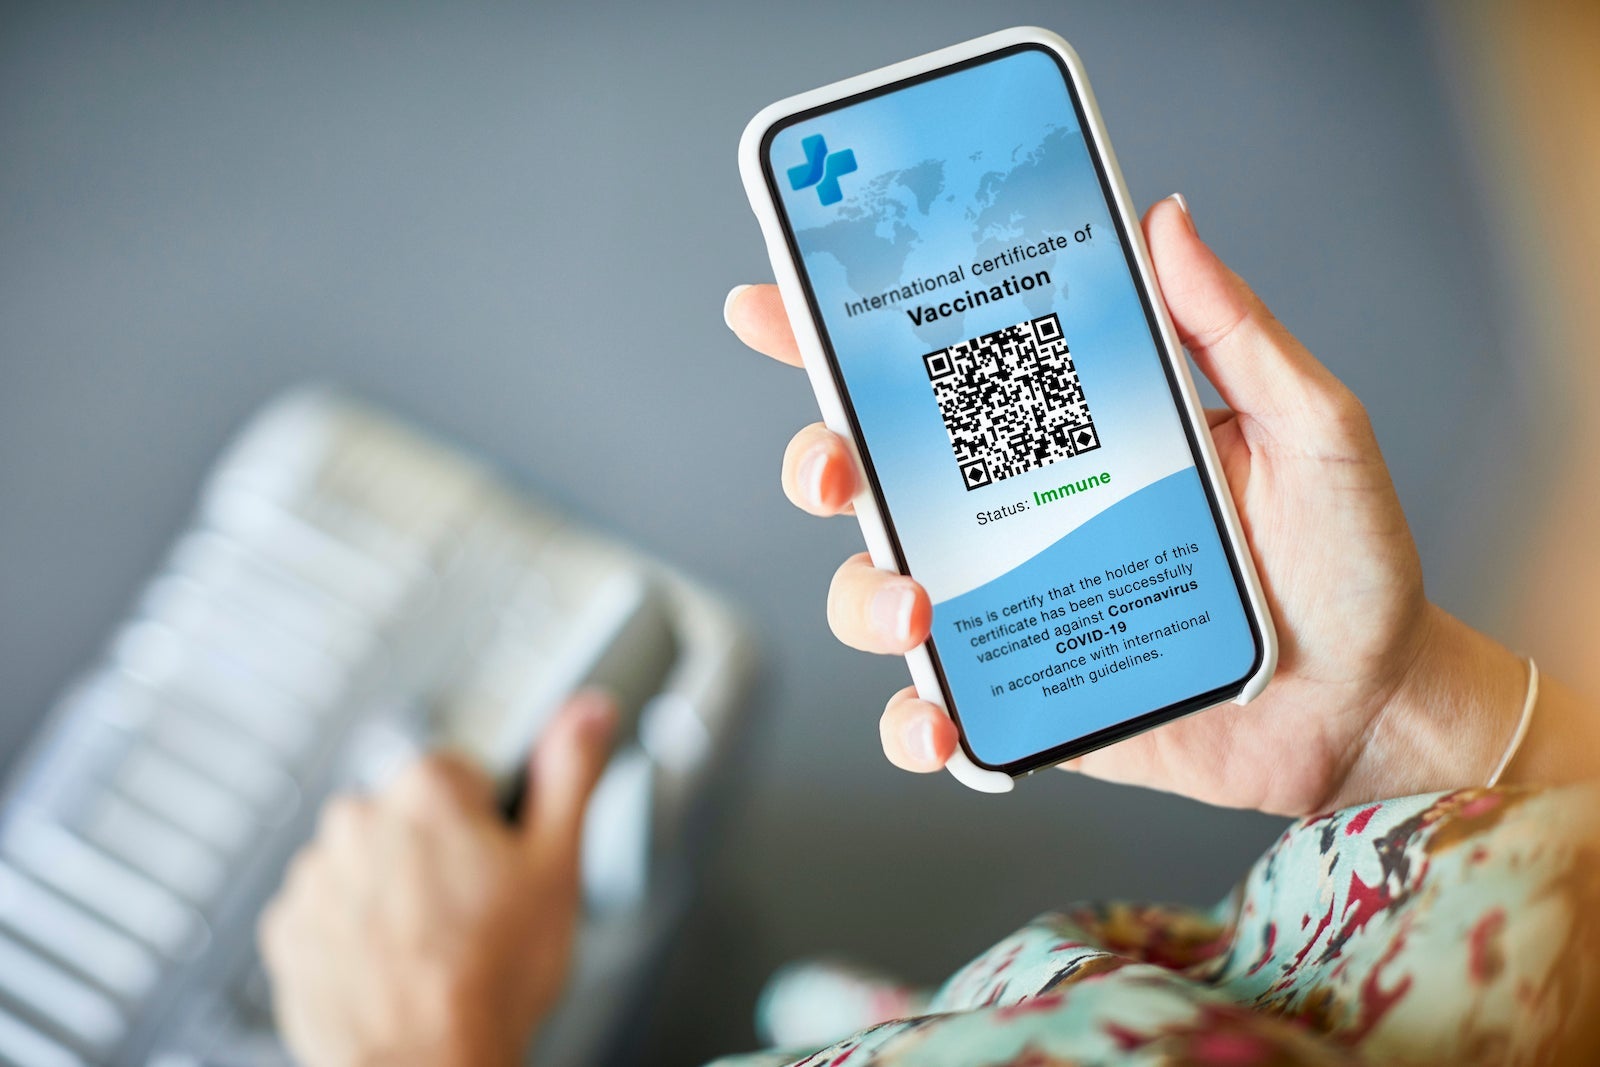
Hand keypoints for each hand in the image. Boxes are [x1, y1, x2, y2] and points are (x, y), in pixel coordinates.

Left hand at [259, 692, 616, 1066]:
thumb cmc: (490, 979)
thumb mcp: (558, 865)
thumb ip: (570, 773)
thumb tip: (586, 711)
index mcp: (427, 789)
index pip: (464, 774)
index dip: (491, 824)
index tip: (499, 866)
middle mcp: (359, 819)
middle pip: (412, 819)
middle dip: (440, 857)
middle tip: (474, 915)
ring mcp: (317, 876)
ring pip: (369, 866)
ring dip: (394, 895)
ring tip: (434, 949)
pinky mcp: (287, 931)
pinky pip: (328, 913)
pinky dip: (355, 934)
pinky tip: (394, 966)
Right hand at [725, 195, 1532, 815]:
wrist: (1370, 705)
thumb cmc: (1348, 561)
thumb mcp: (1310, 428)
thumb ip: (1238, 333)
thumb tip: (1168, 222)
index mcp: (1070, 435)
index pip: (938, 374)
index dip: (839, 341)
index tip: (772, 305)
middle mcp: (1021, 516)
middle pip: (872, 481)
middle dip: (817, 466)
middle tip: (833, 472)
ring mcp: (1015, 610)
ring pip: (879, 594)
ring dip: (865, 599)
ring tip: (920, 611)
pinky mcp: (1028, 700)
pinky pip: (936, 716)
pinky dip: (914, 725)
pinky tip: (940, 722)